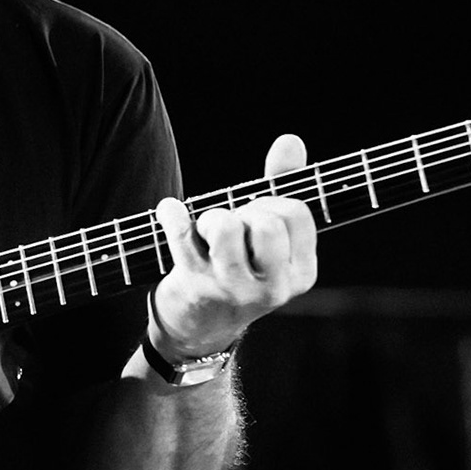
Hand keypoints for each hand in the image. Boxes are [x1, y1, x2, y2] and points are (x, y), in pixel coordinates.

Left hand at [152, 133, 316, 357]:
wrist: (200, 329)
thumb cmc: (240, 268)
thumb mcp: (268, 234)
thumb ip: (282, 185)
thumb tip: (290, 141)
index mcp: (301, 273)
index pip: (295, 213)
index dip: (271, 202)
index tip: (257, 215)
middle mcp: (274, 288)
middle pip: (266, 222)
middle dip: (245, 211)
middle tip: (233, 226)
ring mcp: (233, 290)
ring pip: (226, 227)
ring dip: (211, 217)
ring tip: (207, 230)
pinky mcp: (196, 287)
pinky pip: (183, 236)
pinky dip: (172, 216)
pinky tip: (170, 211)